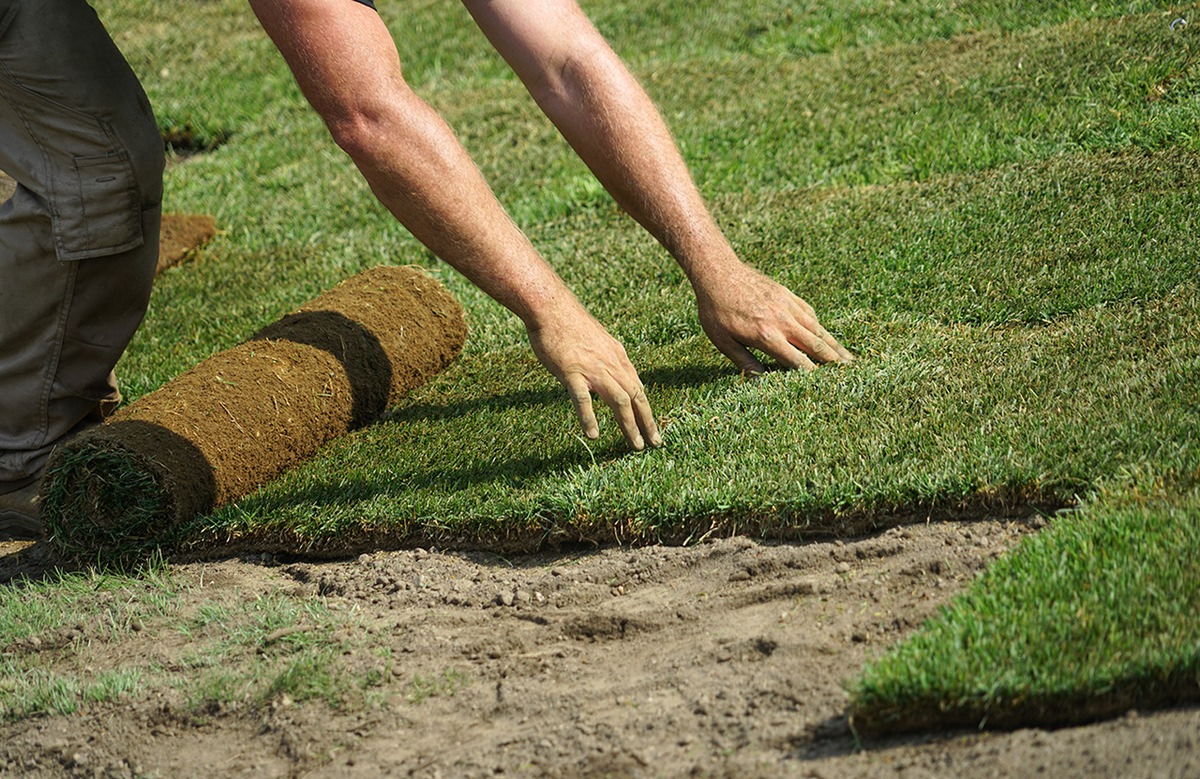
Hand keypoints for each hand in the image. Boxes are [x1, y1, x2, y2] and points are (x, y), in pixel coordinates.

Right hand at [526, 301, 661, 450]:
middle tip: (654, 443)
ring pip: (619, 400)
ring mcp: (592, 368)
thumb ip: (604, 360)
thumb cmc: (568, 324)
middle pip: (635, 396)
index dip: (646, 409)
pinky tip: (593, 434)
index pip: (637, 387)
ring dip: (629, 424)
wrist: (551, 307)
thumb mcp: (596, 342)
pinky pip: (583, 398)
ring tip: (635, 445)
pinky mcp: (572, 371)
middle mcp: (611, 363)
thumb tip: (607, 377)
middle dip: (646, 422)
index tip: (651, 427)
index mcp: (617, 356)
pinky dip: (590, 417)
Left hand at [695, 263, 852, 373]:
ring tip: (847, 357)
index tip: (824, 386)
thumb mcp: (724, 341)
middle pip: (815, 345)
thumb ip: (745, 363)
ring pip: (817, 329)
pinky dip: (818, 326)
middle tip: (849, 373)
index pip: (797, 361)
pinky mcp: (787, 295)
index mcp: (767, 336)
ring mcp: (788, 306)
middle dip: (833, 361)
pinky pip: (809, 313)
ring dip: (833, 344)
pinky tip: (824, 335)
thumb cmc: (716, 310)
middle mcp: (783, 321)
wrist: (718, 273)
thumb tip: (761, 382)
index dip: (812, 375)